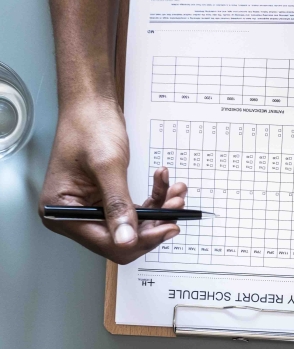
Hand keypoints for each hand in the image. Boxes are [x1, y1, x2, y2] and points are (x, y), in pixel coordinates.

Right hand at [39, 96, 185, 263]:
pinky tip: (165, 184)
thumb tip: (127, 240)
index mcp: (61, 212)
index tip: (168, 227)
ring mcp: (91, 208)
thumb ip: (117, 205)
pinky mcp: (106, 199)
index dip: (140, 239)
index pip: (106, 243)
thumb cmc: (89, 126)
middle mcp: (74, 215)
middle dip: (154, 223)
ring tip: (175, 192)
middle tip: (176, 207)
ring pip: (134, 224)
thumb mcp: (107, 167)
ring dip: (159, 209)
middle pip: (123, 238)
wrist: (91, 105)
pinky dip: (153, 198)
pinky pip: (135, 209)